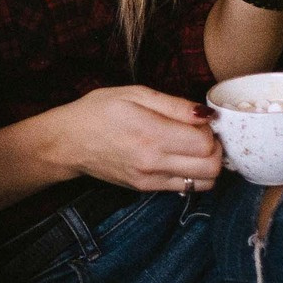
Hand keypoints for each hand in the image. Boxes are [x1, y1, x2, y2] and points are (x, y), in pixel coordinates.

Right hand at [32, 85, 221, 193]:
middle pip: (211, 167)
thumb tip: (207, 113)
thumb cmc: (98, 111)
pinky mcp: (146, 189)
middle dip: (215, 148)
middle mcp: (152, 162)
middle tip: (201, 133)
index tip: (198, 118)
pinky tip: (178, 156)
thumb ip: (174, 105)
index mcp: (150, 134)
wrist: (67, 142)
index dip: (210, 128)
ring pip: (204, 183)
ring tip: (192, 146)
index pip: (205, 142)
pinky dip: (192, 173)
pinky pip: (186, 187)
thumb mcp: (134, 94)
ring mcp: (150, 180)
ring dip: (207, 164)